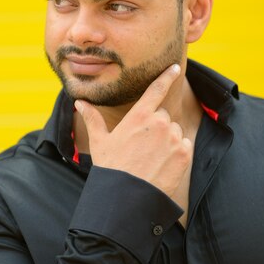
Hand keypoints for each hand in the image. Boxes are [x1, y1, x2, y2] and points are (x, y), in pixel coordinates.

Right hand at [74, 64, 192, 197]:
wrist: (128, 195)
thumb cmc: (111, 167)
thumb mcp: (100, 141)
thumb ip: (92, 118)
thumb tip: (79, 102)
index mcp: (139, 116)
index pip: (156, 89)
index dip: (167, 76)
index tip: (175, 68)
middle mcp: (159, 123)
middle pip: (163, 115)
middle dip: (156, 125)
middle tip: (143, 145)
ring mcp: (173, 138)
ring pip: (174, 131)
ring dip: (167, 139)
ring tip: (151, 157)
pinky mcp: (184, 153)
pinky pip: (184, 145)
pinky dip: (177, 152)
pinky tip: (162, 164)